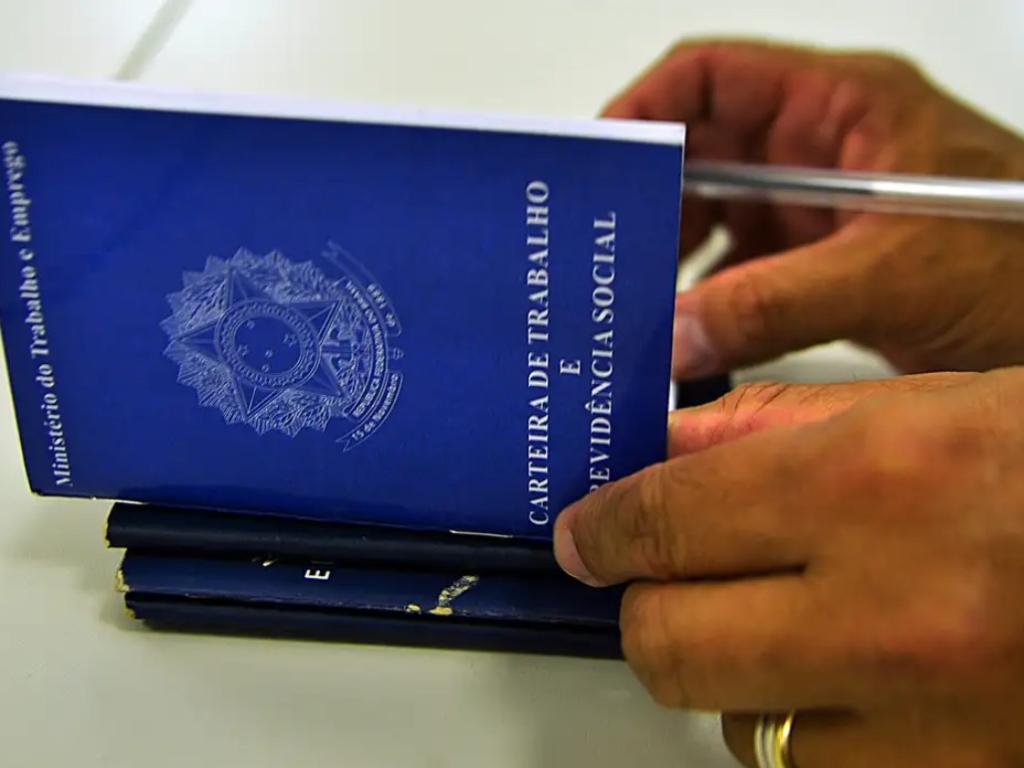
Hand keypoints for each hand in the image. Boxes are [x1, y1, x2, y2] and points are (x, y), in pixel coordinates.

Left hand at [554, 369, 1023, 766]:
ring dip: (740, 677)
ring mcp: (932, 727)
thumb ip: (771, 430)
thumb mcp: (922, 406)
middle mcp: (893, 614)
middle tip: (668, 583)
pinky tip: (859, 681)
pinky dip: (813, 732)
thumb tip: (661, 454)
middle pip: (669, 645)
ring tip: (799, 626)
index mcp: (874, 485)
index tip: (584, 536)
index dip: (603, 530)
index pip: (663, 522)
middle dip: (648, 610)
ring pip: (740, 728)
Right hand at [604, 41, 1023, 377]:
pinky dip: (704, 301)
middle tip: (604, 255)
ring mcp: (817, 207)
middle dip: (649, 203)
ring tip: (634, 304)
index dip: (645, 110)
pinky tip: (683, 336)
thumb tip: (677, 332)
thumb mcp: (895, 276)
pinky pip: (738, 270)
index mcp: (843, 107)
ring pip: (713, 217)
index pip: (715, 78)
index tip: (597, 163)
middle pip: (701, 153)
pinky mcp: (819, 261)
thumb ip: (778, 303)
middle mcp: (820, 148)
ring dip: (671, 259)